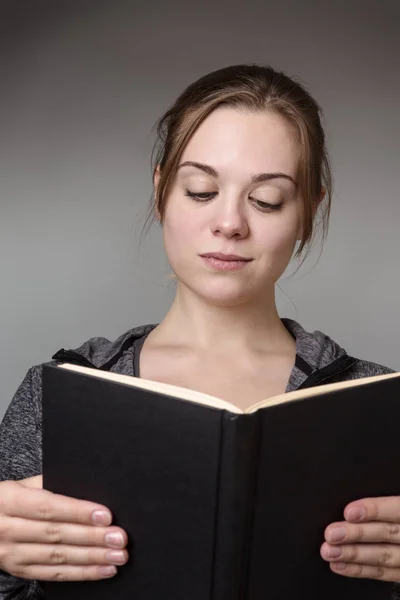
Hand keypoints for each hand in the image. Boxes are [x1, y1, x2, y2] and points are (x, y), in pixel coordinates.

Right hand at [0, 475, 128, 581]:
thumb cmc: (9, 499)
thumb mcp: (22, 485)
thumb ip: (49, 484)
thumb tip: (87, 484)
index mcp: (9, 501)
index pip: (49, 508)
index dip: (78, 512)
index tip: (106, 515)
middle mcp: (7, 530)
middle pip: (56, 535)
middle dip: (91, 537)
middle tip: (119, 537)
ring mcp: (11, 555)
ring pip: (57, 558)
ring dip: (91, 558)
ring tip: (117, 555)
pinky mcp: (19, 571)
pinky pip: (53, 575)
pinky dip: (81, 573)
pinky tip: (103, 569)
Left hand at [321, 496, 399, 581]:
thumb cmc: (399, 514)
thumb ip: (388, 502)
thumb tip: (356, 501)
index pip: (397, 509)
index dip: (374, 510)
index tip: (349, 511)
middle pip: (388, 533)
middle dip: (357, 534)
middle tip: (332, 533)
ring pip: (384, 555)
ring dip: (354, 555)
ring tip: (331, 551)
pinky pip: (384, 573)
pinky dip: (360, 570)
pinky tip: (340, 565)